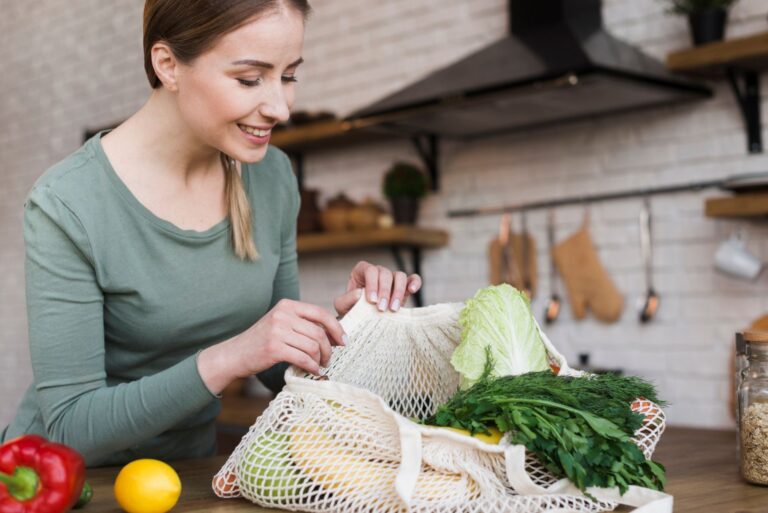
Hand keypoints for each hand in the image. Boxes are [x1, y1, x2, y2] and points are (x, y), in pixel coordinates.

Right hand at [198, 299, 346, 393]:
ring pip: (313, 346)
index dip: (336, 328)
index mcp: (287, 305)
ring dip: (320, 359)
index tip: (343, 341)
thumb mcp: (281, 324)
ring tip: (319, 366)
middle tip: (329, 359)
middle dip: (329, 348)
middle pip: (319, 332)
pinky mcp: (274, 348)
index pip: (320, 313)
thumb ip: (303, 325)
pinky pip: (303, 358)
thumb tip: (334, 334)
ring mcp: (277, 330)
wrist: (234, 354)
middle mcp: (282, 315)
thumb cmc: (261, 341)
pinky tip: (313, 371)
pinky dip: (312, 367)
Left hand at [333, 261, 421, 316]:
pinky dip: (414, 282)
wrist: (362, 319)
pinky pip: (412, 278)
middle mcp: (378, 271)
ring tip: (393, 309)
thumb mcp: (342, 306)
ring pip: (399, 276)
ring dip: (397, 292)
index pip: (369, 270)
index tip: (372, 301)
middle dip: (384, 291)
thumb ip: (347, 299)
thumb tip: (360, 293)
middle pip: (385, 273)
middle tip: (382, 308)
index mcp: (362, 271)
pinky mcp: (403, 286)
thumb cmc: (351, 309)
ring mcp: (391, 278)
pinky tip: (412, 290)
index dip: (372, 284)